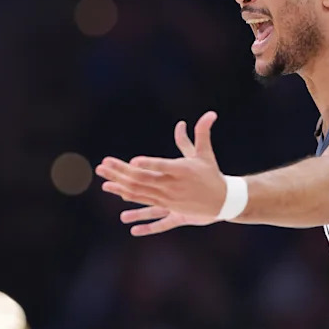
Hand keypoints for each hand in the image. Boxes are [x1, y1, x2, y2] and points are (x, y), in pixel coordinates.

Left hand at [95, 111, 225, 234]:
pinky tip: (124, 214)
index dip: (149, 164)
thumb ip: (202, 134)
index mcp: (182, 170)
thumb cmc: (212, 174)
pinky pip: (151, 212)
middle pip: (143, 180)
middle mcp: (173, 186)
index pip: (163, 166)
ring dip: (121, 187)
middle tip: (104, 165)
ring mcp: (170, 201)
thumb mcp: (206, 154)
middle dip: (121, 172)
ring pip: (141, 195)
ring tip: (105, 181)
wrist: (223, 202)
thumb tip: (209, 114)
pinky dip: (137, 211)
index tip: (133, 161)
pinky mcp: (171, 211)